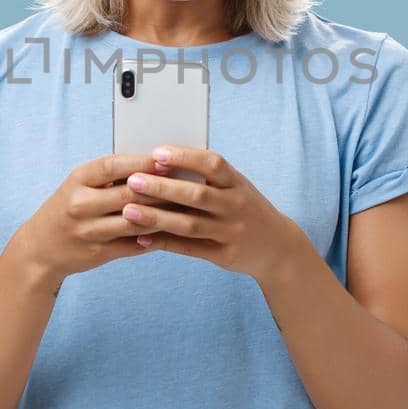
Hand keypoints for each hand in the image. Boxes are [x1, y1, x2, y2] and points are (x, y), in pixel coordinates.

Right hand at [9, 153, 182, 283]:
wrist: (40, 248)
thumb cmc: (69, 208)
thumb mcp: (80, 185)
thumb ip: (111, 176)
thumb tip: (155, 163)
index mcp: (78, 179)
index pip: (114, 166)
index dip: (142, 163)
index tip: (167, 160)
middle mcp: (81, 204)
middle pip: (128, 194)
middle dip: (160, 189)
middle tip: (188, 185)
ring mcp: (88, 230)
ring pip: (135, 221)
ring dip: (163, 215)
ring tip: (187, 208)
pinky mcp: (98, 252)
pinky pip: (133, 243)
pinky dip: (154, 237)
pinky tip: (173, 231)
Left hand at [119, 146, 310, 282]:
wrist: (278, 247)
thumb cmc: (245, 209)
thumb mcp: (236, 187)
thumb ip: (208, 177)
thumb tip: (160, 161)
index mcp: (237, 183)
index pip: (213, 164)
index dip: (185, 157)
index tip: (157, 153)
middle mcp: (236, 206)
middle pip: (197, 195)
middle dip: (163, 187)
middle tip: (133, 180)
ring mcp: (232, 232)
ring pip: (190, 224)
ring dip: (157, 218)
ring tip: (129, 211)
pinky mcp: (225, 255)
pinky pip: (190, 249)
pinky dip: (165, 243)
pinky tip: (142, 237)